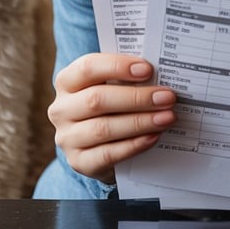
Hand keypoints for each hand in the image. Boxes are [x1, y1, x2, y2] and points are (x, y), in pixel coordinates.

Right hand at [48, 53, 176, 183]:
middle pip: (96, 100)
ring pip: (103, 128)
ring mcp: (67, 138)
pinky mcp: (78, 162)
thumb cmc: (112, 107)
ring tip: (167, 117)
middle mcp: (61, 109)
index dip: (117, 66)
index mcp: (67, 82)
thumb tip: (161, 75)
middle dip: (137, 98)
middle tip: (167, 97)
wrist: (102, 147)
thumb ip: (128, 79)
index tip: (148, 69)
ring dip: (140, 122)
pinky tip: (153, 137)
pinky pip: (108, 154)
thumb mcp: (113, 87)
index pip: (87, 67)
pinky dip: (133, 145)